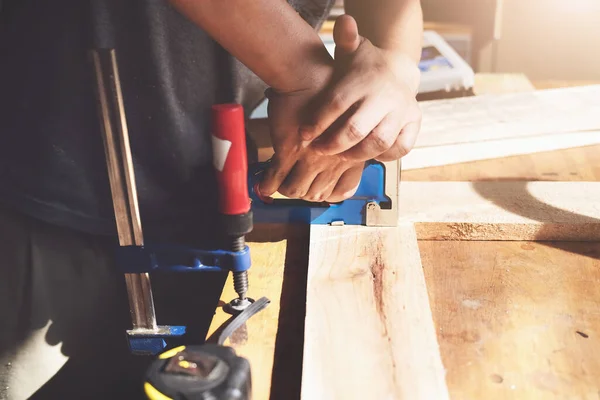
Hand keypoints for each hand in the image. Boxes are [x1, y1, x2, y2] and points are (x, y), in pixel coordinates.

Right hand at [257, 68, 365, 202]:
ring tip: (281, 182)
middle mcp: (333, 162)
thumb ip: (346, 138)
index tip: (324, 191)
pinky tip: (265, 186)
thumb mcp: (350, 119)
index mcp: (350, 155)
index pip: (344, 190)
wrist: (311, 77)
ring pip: (295, 189)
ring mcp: (311, 159)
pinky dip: (268, 185)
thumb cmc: (330, 91)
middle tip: (297, 183)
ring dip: (286, 189)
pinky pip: (276, 178)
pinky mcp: (289, 152)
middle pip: (317, 194)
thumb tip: (338, 148)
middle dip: (305, 192)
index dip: (331, 193)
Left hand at [301, 15, 421, 161]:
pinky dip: (385, 156)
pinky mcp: (414, 124)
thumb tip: (345, 21)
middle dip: (333, 143)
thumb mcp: (352, 51)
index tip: (304, 134)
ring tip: (339, 157)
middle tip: (318, 151)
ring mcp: (402, 111)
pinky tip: (366, 155)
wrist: (399, 70)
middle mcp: (386, 96)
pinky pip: (402, 147)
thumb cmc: (365, 67)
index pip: (337, 103)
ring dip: (356, 154)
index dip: (318, 122)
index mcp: (365, 80)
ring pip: (379, 142)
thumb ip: (345, 39)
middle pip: (356, 128)